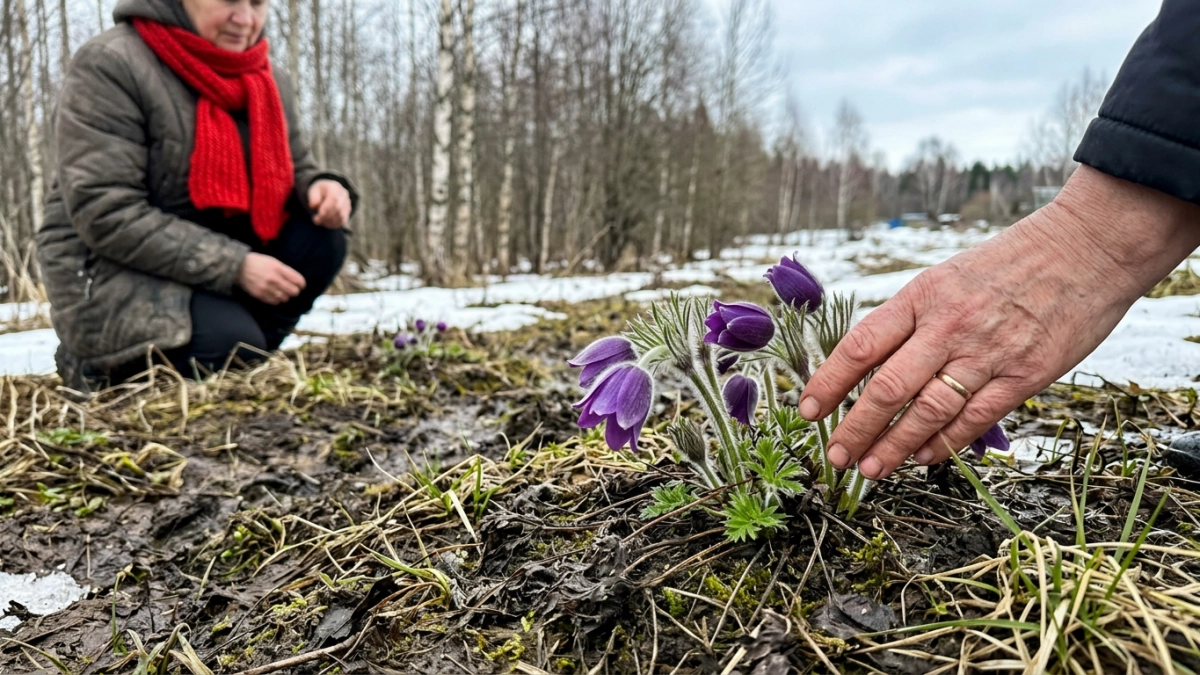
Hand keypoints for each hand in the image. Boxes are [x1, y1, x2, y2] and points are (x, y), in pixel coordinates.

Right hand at [237, 253, 305, 304]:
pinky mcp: (260, 295)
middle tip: (292, 289)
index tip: (300, 285)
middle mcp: (274, 279)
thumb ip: (285, 271)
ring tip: (281, 291)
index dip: (301, 284)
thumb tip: (296, 281)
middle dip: (294, 291)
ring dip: (285, 296)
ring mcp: (266, 288)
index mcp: (278, 268)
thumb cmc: (258, 262)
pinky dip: (276, 299)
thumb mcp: (273, 261)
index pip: (298, 280)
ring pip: (284, 298)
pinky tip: (274, 294)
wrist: (239, 267)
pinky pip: (274, 302)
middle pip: (293, 291)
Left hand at [307, 179, 351, 228]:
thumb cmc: (319, 192)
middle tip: (316, 220)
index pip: (334, 199)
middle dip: (326, 216)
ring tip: (319, 221)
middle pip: (338, 208)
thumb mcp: (313, 191)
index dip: (327, 208)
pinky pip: (342, 221)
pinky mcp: (347, 213)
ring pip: (341, 216)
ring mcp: (347, 204)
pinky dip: (333, 224)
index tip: (318, 215)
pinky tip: (325, 223)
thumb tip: (313, 205)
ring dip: (329, 221)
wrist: (328, 191)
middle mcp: (344, 195)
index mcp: (335, 187)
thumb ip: (313, 197)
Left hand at [799, 165, 1199, 479]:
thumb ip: (912, 320)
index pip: (860, 346)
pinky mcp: (1025, 376)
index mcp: (922, 296)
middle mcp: (948, 326)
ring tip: (871, 469)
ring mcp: (987, 353)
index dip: (828, 382)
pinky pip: (974, 419)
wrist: (1087, 247)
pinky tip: (922, 458)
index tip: (806, 410)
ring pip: (926, 412)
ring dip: (894, 446)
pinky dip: (944, 443)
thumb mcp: (947, 276)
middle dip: (854, 428)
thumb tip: (871, 366)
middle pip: (887, 388)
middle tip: (834, 455)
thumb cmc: (1009, 263)